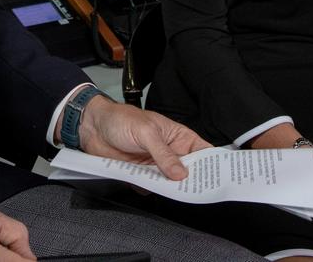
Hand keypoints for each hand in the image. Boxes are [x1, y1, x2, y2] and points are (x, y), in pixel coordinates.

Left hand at [79, 96, 210, 179]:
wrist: (92, 126)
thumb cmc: (121, 119)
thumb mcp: (146, 132)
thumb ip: (164, 154)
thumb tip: (181, 173)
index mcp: (177, 136)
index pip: (202, 151)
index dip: (212, 162)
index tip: (220, 176)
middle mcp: (169, 152)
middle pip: (188, 171)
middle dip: (192, 180)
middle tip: (198, 191)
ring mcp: (154, 165)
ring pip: (169, 182)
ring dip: (170, 188)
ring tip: (174, 192)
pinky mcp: (140, 175)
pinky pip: (150, 188)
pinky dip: (150, 190)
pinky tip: (149, 189)